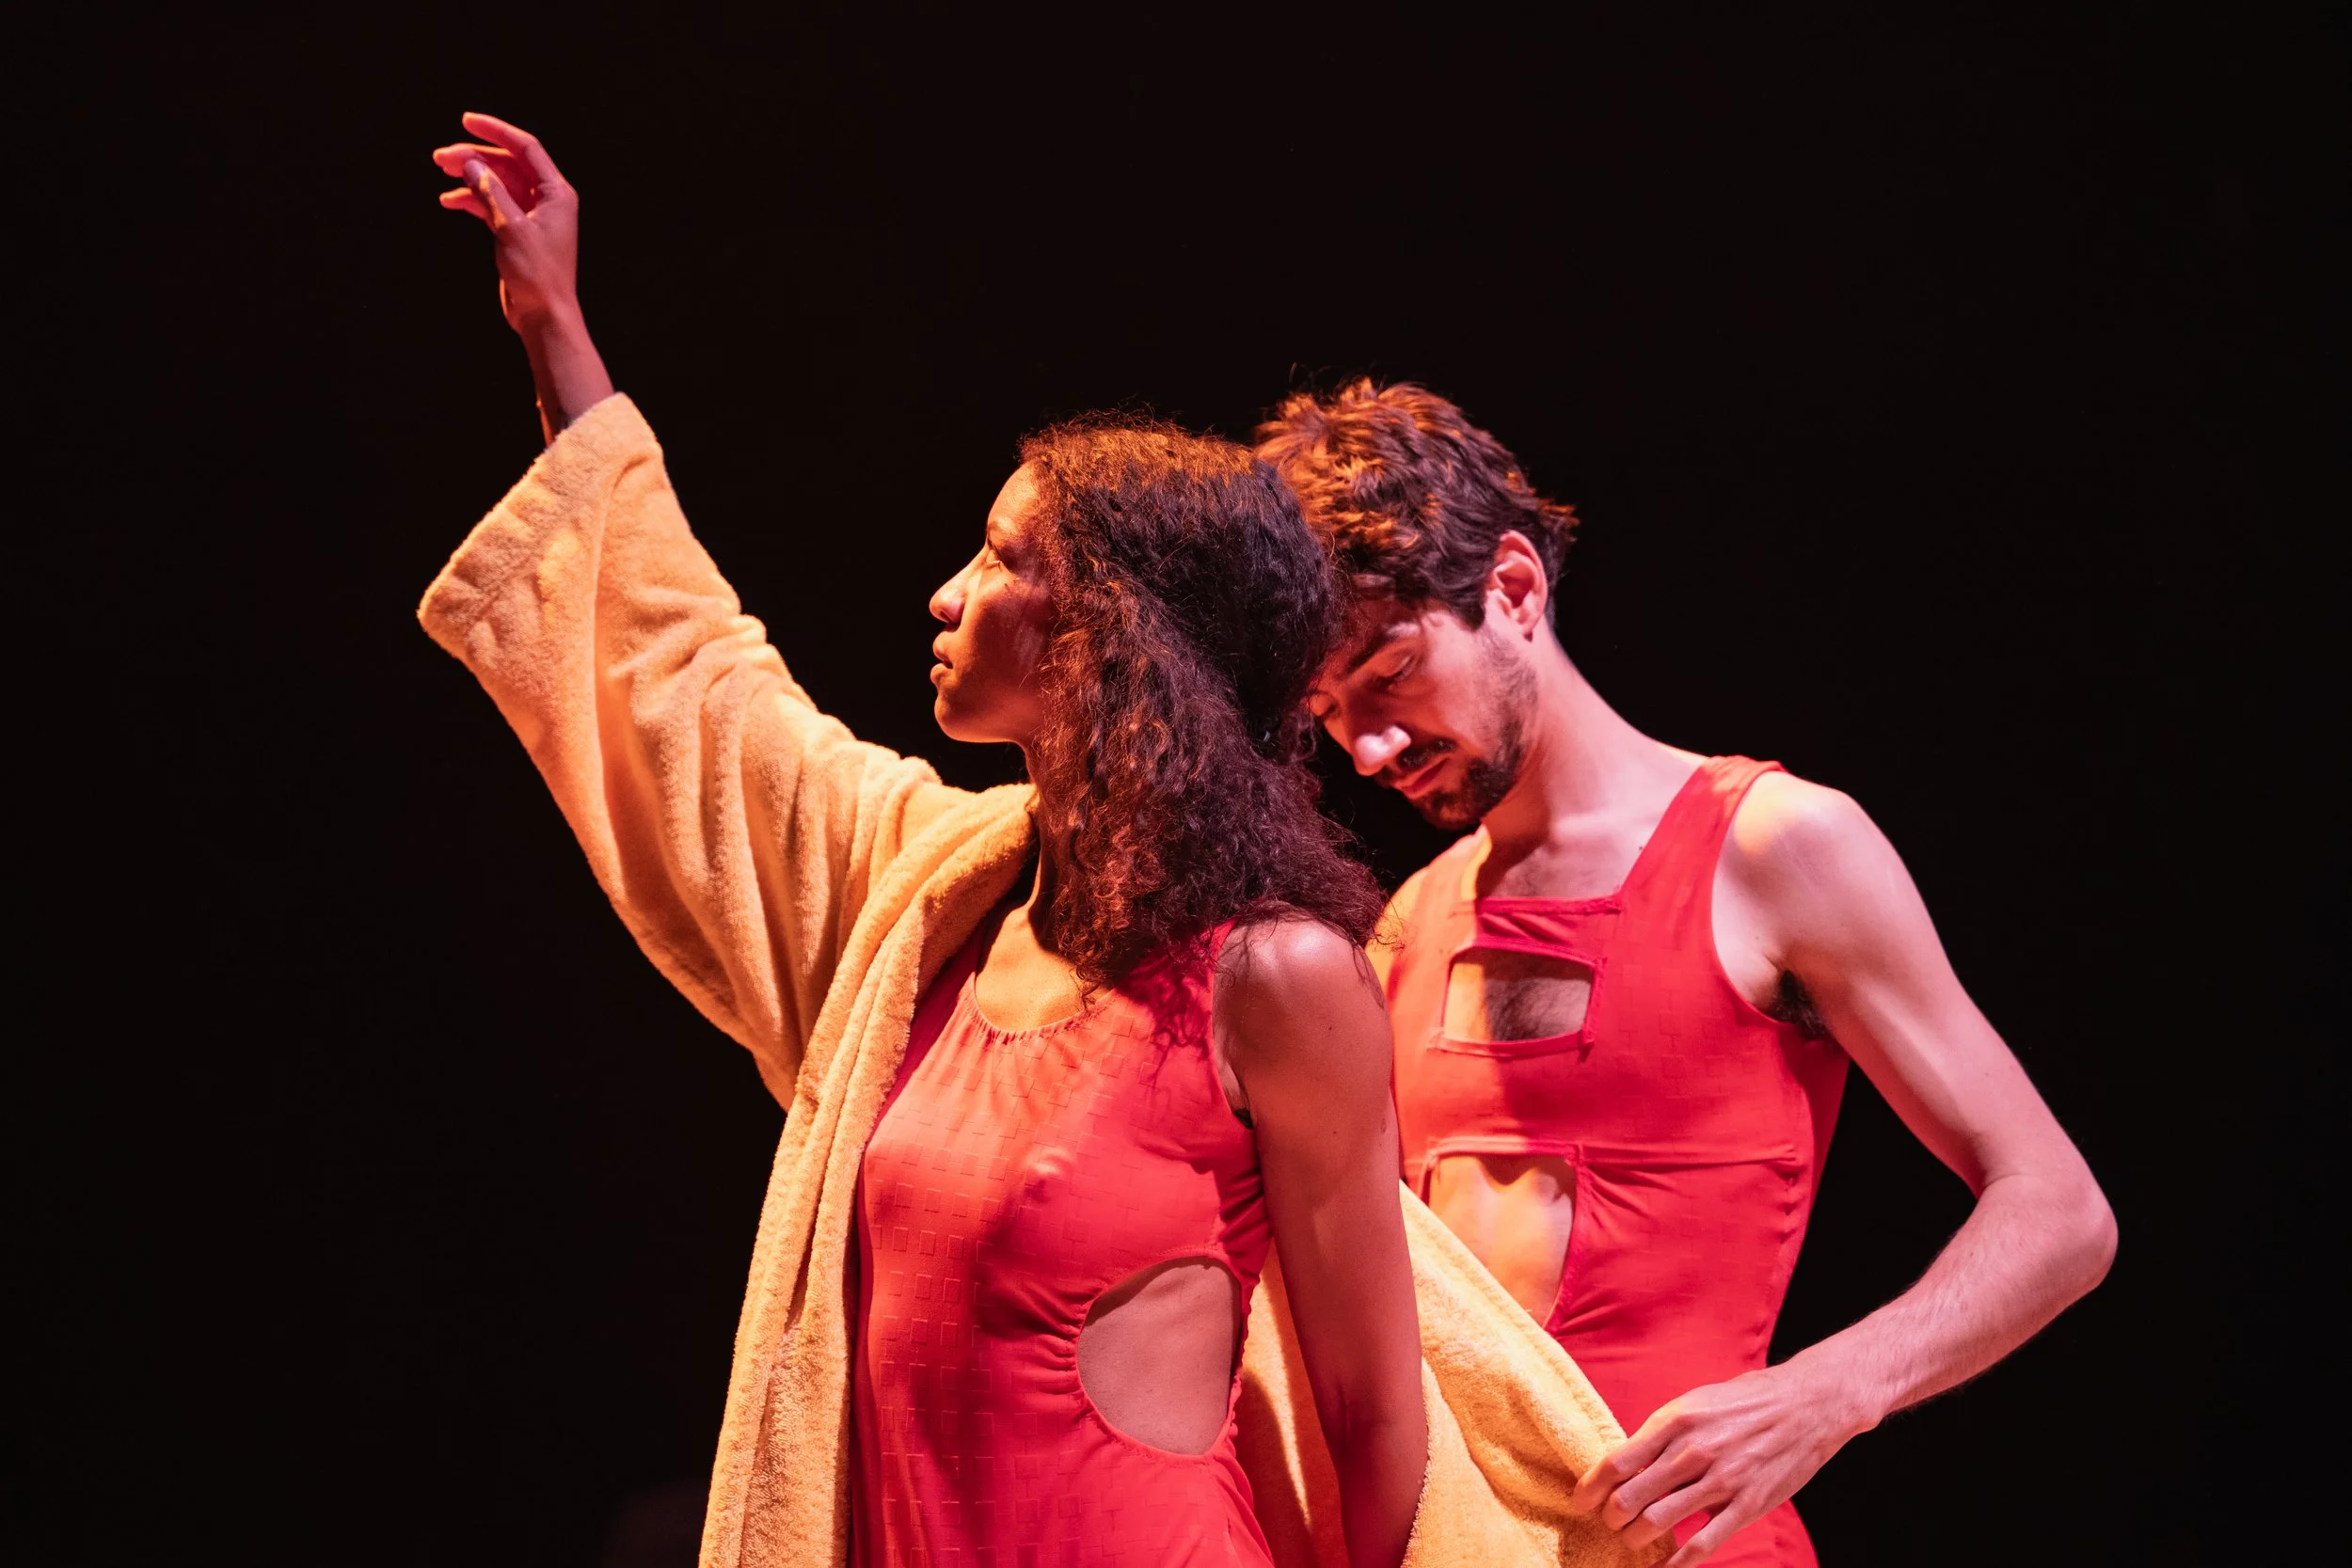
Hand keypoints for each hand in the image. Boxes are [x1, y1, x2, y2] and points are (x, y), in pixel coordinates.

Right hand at [432, 113, 581, 333]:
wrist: (544, 316)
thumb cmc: (538, 275)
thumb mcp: (511, 228)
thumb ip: (491, 192)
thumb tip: (471, 164)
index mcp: (556, 193)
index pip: (525, 148)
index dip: (496, 132)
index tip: (466, 121)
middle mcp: (546, 201)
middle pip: (507, 165)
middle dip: (475, 157)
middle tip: (441, 157)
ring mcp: (531, 217)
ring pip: (497, 185)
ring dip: (470, 178)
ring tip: (441, 171)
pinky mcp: (516, 233)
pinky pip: (492, 206)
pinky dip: (472, 201)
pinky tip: (449, 200)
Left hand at [1569, 1363, 1867, 1565]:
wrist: (1806, 1405)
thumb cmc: (1746, 1401)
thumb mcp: (1695, 1403)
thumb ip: (1661, 1432)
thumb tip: (1627, 1460)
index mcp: (1675, 1421)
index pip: (1617, 1461)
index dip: (1591, 1487)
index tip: (1580, 1501)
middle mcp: (1693, 1451)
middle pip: (1630, 1497)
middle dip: (1610, 1517)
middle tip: (1608, 1522)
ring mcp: (1721, 1481)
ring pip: (1659, 1522)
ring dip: (1636, 1537)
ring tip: (1630, 1539)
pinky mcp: (1746, 1506)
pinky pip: (1703, 1544)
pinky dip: (1677, 1564)